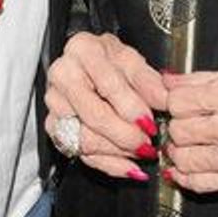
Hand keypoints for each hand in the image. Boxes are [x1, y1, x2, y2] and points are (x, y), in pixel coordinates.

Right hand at [45, 32, 167, 179]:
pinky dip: (108, 164)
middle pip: (94, 115)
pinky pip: (80, 153)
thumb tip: (165, 100)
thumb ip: (149, 80)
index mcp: (83, 50)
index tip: (150, 123)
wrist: (87, 64)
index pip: (108, 84)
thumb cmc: (108, 60)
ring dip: (118, 152)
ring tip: (141, 153)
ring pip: (85, 139)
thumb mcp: (132, 60)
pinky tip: (128, 166)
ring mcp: (54, 102)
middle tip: (147, 144)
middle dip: (125, 135)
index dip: (131, 107)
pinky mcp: (53, 125)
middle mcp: (63, 75)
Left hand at [163, 68, 217, 194]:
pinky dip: (186, 176)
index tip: (182, 100)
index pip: (177, 103)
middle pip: (178, 131)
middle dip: (179, 123)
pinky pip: (199, 184)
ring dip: (179, 150)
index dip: (175, 100)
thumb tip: (168, 79)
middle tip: (188, 119)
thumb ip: (201, 79)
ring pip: (183, 159)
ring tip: (189, 140)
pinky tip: (186, 166)